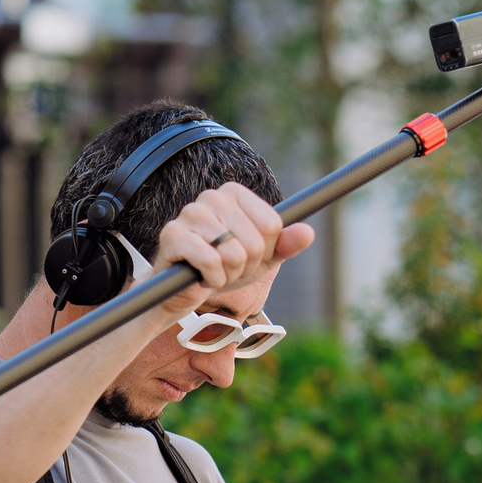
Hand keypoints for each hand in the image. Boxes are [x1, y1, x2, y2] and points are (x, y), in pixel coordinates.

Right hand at [154, 183, 314, 310]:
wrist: (187, 289)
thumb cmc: (226, 267)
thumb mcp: (263, 257)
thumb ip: (286, 244)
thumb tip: (308, 232)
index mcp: (235, 193)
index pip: (273, 225)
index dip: (265, 251)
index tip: (248, 254)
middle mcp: (212, 197)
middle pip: (255, 243)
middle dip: (246, 266)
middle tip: (228, 266)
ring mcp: (190, 213)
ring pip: (234, 254)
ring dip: (228, 274)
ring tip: (214, 269)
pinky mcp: (173, 234)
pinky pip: (211, 263)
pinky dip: (212, 279)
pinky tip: (200, 275)